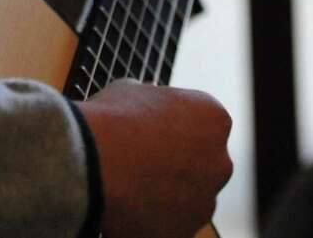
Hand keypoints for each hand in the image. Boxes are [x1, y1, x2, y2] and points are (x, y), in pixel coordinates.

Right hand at [78, 79, 232, 237]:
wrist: (92, 163)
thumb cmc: (112, 120)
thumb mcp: (132, 90)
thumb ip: (152, 100)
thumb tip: (146, 104)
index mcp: (213, 119)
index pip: (203, 122)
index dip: (173, 124)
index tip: (150, 126)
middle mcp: (220, 162)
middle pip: (201, 162)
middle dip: (176, 161)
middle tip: (140, 157)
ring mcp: (205, 202)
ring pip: (188, 197)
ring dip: (166, 192)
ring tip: (128, 183)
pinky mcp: (184, 232)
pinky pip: (170, 224)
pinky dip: (152, 217)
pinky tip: (126, 204)